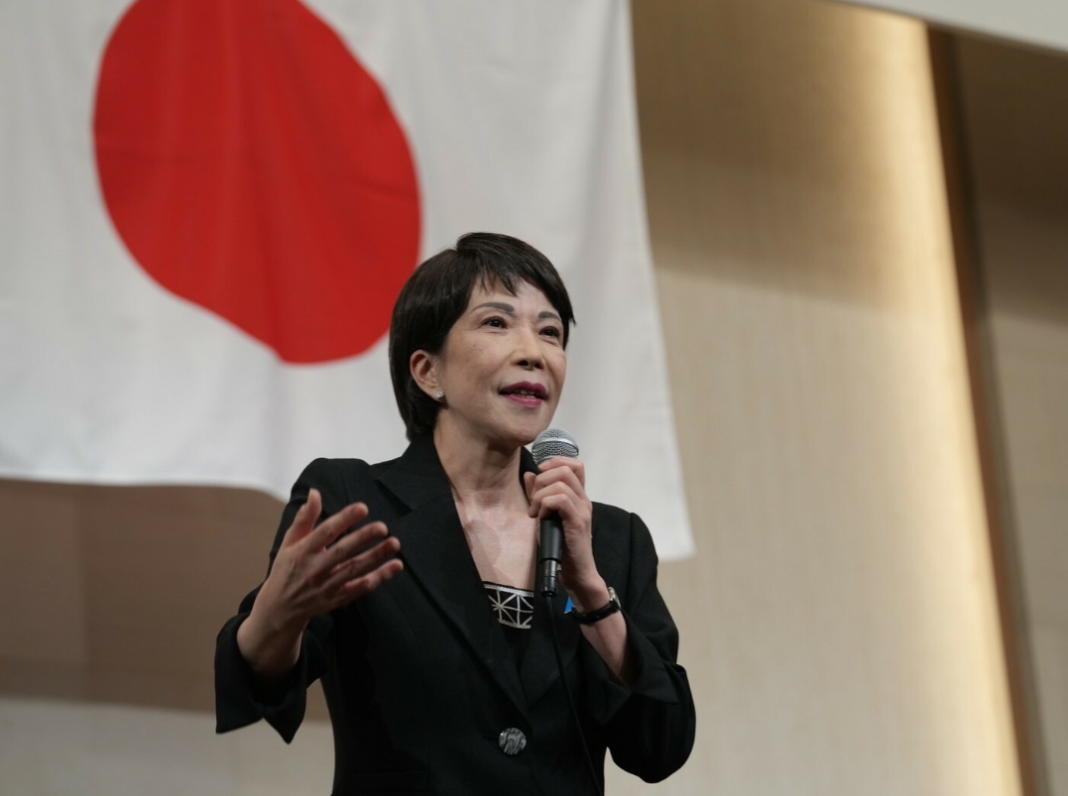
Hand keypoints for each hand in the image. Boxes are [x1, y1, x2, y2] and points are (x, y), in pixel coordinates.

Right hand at [239, 489, 401, 677]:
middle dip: (363, 538)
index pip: (325, 533)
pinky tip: (396, 566)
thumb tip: (315, 493)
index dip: (344, 519)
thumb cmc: (287, 568)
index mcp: (302, 552)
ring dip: (376, 557)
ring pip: (354, 570)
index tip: (363, 508)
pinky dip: (379, 578)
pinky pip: (361, 588)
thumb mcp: (290, 542)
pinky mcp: (337, 599)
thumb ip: (304, 518)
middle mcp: (314, 569)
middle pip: (342, 552)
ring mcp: (327, 586)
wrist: (280, 609)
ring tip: (395, 543)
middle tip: (383, 527)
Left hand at [524, 458, 604, 605]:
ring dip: (540, 496)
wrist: (576, 572)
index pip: (575, 464)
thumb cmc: (560, 546)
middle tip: (534, 501)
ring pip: (560, 484)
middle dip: (542, 480)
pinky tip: (541, 518)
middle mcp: (584, 499)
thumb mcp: (545, 515)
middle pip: (565, 469)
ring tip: (536, 513)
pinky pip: (561, 500)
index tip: (539, 478)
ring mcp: (583, 510)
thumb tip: (529, 474)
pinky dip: (546, 505)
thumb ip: (538, 494)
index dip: (554, 462)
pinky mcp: (578, 522)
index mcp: (578, 496)